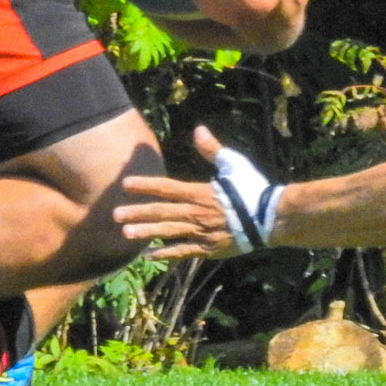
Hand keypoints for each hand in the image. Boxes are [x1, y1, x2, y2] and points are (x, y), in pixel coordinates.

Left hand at [114, 126, 281, 260]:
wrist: (271, 218)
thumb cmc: (252, 189)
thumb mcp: (233, 164)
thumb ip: (212, 150)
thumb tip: (199, 129)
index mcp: (199, 193)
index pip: (166, 188)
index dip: (145, 186)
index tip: (125, 185)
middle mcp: (196, 213)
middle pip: (161, 212)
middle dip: (137, 213)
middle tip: (114, 216)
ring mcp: (201, 233)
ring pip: (168, 233)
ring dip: (146, 233)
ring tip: (126, 235)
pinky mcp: (208, 248)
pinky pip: (183, 252)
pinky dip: (165, 254)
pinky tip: (149, 256)